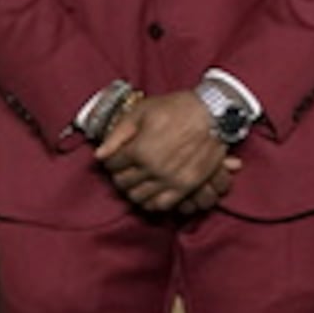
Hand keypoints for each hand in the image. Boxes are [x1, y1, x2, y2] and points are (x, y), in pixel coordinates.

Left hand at [96, 91, 231, 214]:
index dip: (112, 159)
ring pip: (138, 196)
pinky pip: (161, 204)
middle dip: (120, 174)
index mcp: (139, 149)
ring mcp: (170, 179)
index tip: (117, 156)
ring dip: (133, 189)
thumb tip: (99, 154)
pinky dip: (151, 202)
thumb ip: (117, 134)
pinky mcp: (186, 186)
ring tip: (137, 180)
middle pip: (123, 182)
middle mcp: (153, 168)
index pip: (112, 164)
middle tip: (125, 168)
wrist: (214, 113)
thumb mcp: (142, 111)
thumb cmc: (177, 108)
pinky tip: (151, 192)